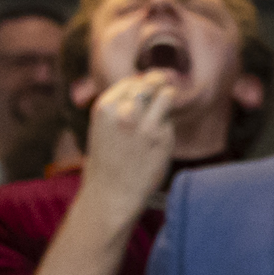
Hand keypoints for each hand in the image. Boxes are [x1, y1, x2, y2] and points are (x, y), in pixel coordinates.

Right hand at [76, 71, 181, 215]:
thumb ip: (120, 106)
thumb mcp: (103, 126)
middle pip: (150, 83)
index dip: (142, 82)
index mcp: (104, 107)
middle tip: (166, 82)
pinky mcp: (163, 138)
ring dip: (168, 97)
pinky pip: (170, 121)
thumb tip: (145, 84)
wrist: (111, 192)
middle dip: (158, 83)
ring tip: (166, 102)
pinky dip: (167, 125)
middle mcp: (125, 112)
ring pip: (167, 95)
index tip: (149, 84)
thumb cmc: (107, 160)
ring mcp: (146, 124)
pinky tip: (157, 138)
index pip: (131, 82)